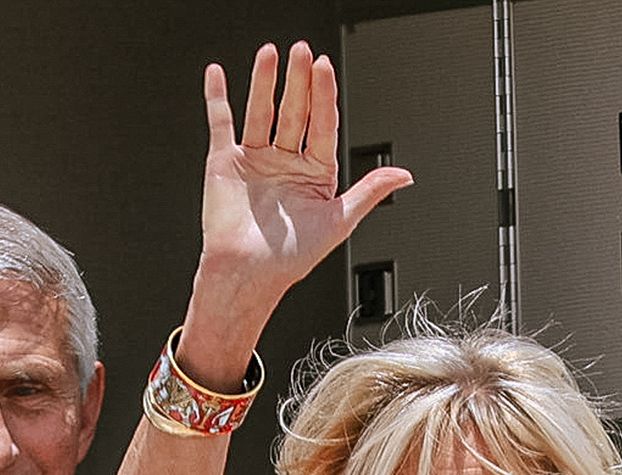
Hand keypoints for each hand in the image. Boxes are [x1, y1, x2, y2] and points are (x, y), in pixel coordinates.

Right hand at [187, 42, 411, 348]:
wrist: (247, 275)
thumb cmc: (291, 258)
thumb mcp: (340, 221)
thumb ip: (370, 192)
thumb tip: (404, 175)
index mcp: (315, 173)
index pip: (322, 124)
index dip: (323, 95)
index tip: (324, 68)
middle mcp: (286, 162)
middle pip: (294, 112)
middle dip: (298, 82)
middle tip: (302, 52)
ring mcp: (255, 159)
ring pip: (261, 111)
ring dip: (264, 82)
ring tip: (271, 54)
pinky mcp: (225, 163)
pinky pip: (222, 124)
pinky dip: (218, 98)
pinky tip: (219, 74)